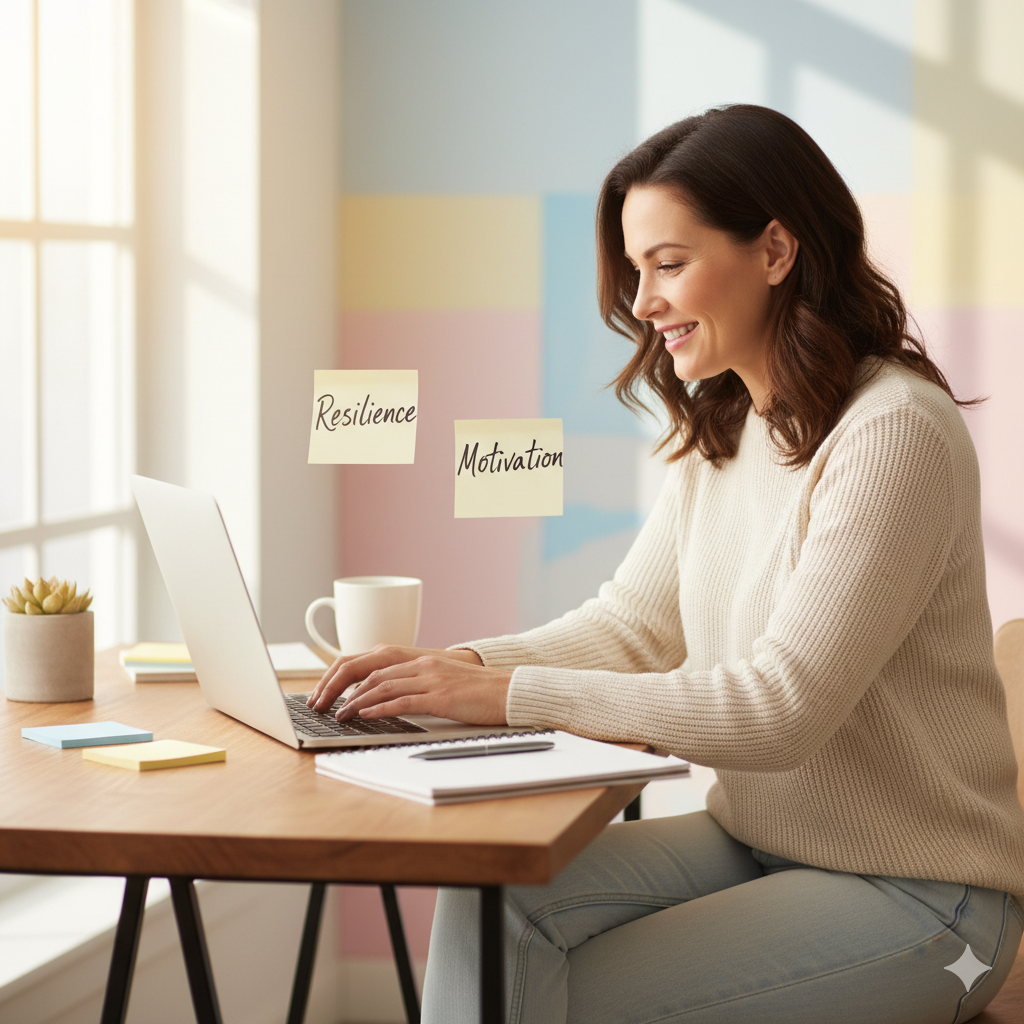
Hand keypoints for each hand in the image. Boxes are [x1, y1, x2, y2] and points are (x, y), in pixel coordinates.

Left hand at [307, 645, 507, 724]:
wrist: (508, 691)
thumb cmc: (475, 691)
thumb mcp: (439, 680)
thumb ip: (412, 683)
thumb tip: (381, 698)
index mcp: (417, 658)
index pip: (367, 660)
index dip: (340, 674)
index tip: (323, 691)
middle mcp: (420, 664)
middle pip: (367, 671)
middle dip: (338, 688)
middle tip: (321, 705)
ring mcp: (430, 679)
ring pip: (380, 686)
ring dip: (354, 702)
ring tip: (337, 715)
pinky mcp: (440, 697)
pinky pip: (402, 701)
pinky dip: (378, 709)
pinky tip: (364, 716)